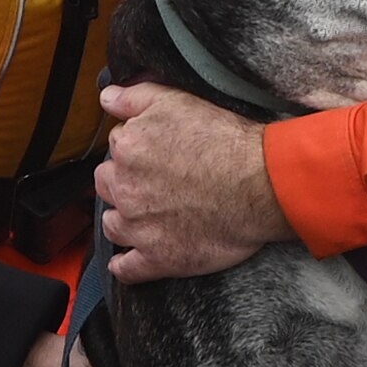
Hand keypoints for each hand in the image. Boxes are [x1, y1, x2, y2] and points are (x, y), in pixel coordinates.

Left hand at [94, 84, 286, 282]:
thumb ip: (134, 97)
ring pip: (112, 225)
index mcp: (128, 148)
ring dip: (123, 220)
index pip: (118, 146)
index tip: (156, 155)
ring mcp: (138, 227)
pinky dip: (124, 266)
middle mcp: (125, 189)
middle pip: (108, 185)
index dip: (137, 149)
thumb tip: (106, 98)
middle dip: (124, 183)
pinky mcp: (157, 258)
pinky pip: (126, 270)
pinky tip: (128, 261)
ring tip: (147, 217)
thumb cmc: (226, 142)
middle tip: (153, 183)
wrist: (261, 185)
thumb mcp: (178, 101)